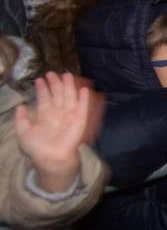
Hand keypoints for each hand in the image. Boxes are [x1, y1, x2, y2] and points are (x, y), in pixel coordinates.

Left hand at [15, 72, 99, 193]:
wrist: (51, 157)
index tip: (39, 79)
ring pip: (69, 97)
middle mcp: (57, 114)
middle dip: (55, 84)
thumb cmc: (37, 148)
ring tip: (66, 74)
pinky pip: (82, 107)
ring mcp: (69, 116)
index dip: (42, 89)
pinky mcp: (80, 119)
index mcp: (44, 116)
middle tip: (52, 73)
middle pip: (57, 95)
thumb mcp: (23, 133)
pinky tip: (83, 89)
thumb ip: (21, 119)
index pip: (44, 99)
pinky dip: (83, 98)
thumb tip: (20, 105)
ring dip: (68, 86)